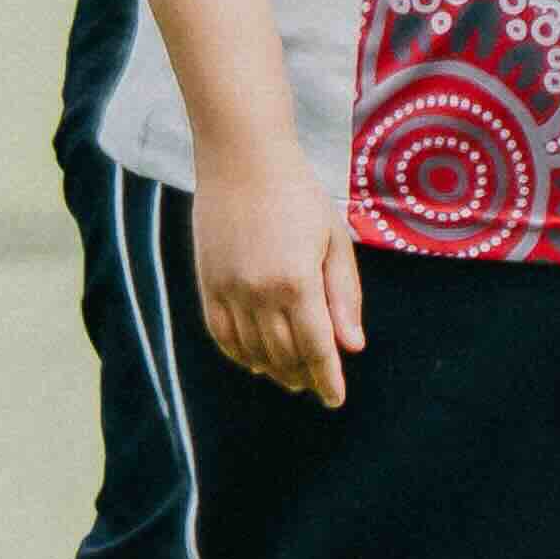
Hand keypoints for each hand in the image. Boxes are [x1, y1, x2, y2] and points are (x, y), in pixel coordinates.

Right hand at [192, 141, 360, 405]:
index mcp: (298, 282)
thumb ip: (344, 296)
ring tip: (289, 377)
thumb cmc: (298, 195)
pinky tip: (254, 360)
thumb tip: (352, 346)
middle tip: (315, 386)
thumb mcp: (334, 241)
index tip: (335, 399)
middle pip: (284, 355)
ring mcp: (228, 289)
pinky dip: (238, 354)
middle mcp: (260, 292)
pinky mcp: (207, 282)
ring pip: (251, 351)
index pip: (317, 348)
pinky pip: (220, 333)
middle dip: (303, 376)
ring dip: (273, 369)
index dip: (328, 379)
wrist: (241, 159)